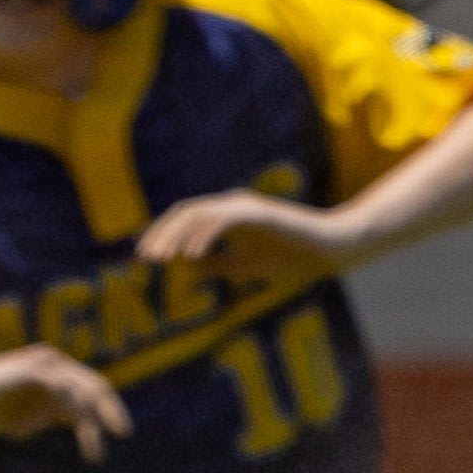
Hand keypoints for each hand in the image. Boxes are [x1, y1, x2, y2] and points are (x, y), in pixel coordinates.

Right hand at [0, 345, 130, 461]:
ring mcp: (42, 363)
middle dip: (111, 410)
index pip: (90, 388)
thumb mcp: (23, 417)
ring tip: (94, 451)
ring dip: (89, 425)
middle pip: (95, 385)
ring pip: (81, 393)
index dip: (107, 409)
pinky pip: (62, 393)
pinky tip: (39, 432)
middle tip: (123, 432)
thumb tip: (73, 425)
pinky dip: (59, 417)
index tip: (118, 432)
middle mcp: (51, 362)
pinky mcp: (33, 370)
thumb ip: (47, 415)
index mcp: (52, 372)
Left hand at [135, 188, 346, 283]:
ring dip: (177, 235)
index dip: (162, 234)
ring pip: (201, 213)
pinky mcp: (261, 213)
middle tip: (144, 258)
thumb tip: (184, 266)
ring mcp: (247, 207)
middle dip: (162, 234)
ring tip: (162, 258)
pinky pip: (224, 220)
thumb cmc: (291, 256)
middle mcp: (233, 206)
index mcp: (227, 216)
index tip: (143, 257)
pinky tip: (190, 257)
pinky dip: (205, 236)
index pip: (185, 219)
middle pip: (186, 212)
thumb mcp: (243, 266)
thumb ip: (215, 265)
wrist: (329, 251)